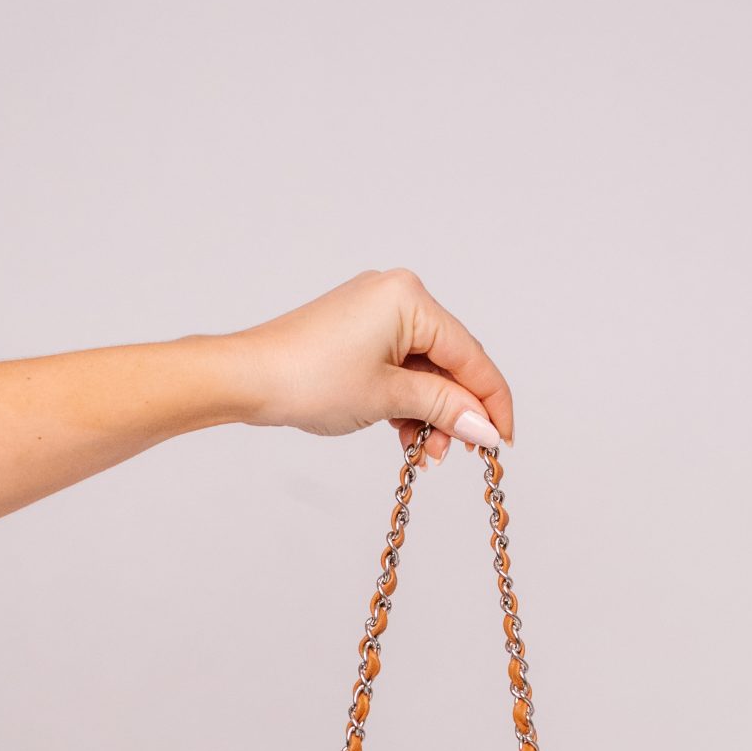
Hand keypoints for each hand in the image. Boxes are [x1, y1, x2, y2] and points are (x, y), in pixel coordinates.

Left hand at [227, 270, 512, 462]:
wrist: (248, 378)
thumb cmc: (308, 379)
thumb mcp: (388, 398)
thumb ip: (444, 408)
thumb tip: (485, 428)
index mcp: (410, 299)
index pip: (471, 356)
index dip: (492, 403)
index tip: (503, 441)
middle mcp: (398, 295)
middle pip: (450, 362)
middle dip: (456, 412)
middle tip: (459, 454)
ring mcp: (377, 313)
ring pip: (425, 370)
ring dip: (430, 413)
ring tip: (425, 453)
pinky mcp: (360, 333)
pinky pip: (400, 369)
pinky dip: (407, 402)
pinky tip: (406, 435)